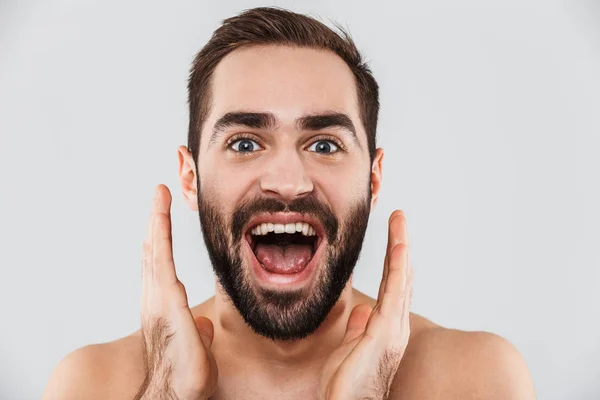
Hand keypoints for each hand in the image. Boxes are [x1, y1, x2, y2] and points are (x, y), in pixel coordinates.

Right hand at [134, 184, 217, 399]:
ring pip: (155, 251)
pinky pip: (161, 262)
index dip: (161, 238)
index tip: (162, 215)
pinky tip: (159, 219)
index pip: (161, 265)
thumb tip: (203, 324)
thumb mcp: (198, 346)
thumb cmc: (184, 374)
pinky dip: (159, 238)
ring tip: (158, 196)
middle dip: (156, 221)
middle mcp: (156, 298)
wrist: (176, 392)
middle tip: (158, 193)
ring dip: (156, 221)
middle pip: (154, 252)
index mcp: (164, 305)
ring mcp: (159, 298)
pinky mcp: (166, 301)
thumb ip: (198, 330)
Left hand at [317, 210, 413, 399]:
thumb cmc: (347, 385)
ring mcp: (392, 328)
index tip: (395, 239)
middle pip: (400, 277)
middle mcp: (394, 325)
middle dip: (400, 246)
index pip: (392, 287)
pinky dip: (398, 267)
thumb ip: (357, 329)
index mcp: (384, 327)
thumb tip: (361, 311)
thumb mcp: (348, 349)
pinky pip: (394, 292)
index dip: (394, 261)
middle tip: (400, 219)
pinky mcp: (385, 331)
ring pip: (400, 279)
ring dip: (400, 247)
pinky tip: (398, 248)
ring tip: (400, 221)